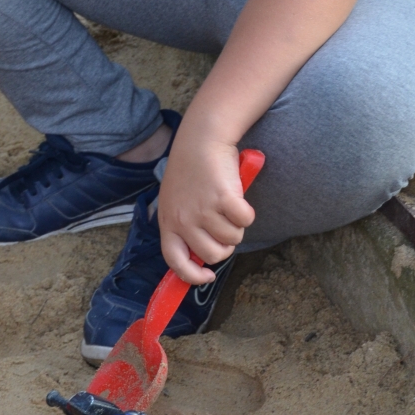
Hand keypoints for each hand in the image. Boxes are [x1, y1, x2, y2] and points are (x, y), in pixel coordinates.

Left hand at [156, 131, 254, 284]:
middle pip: (213, 254)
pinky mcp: (224, 199)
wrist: (201, 139)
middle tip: (225, 225)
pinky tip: (238, 197)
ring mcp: (203, 210)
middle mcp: (184, 220)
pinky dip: (247, 212)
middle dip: (225, 244)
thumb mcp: (175, 200)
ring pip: (232, 238)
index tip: (207, 276)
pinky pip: (245, 220)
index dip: (191, 276)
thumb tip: (199, 255)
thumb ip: (182, 224)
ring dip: (236, 225)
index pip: (175, 261)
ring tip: (227, 204)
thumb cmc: (190, 168)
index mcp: (168, 221)